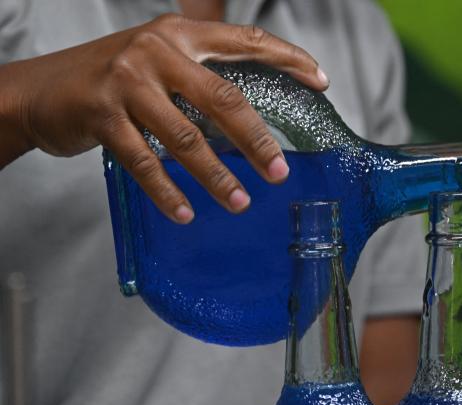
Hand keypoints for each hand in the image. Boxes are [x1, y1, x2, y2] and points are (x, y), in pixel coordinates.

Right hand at [0, 14, 328, 222]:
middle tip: (279, 173)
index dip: (288, 58)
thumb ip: (198, 77)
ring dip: (216, 176)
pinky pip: (145, 162)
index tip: (320, 81)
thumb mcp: (156, 61)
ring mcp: (127, 82)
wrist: (40, 90)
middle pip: (224, 99)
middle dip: (257, 140)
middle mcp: (156, 51)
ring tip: (239, 203)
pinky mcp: (101, 115)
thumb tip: (248, 118)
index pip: (245, 40)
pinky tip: (186, 213)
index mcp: (179, 34)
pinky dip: (167, 191)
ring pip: (186, 137)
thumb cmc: (110, 78)